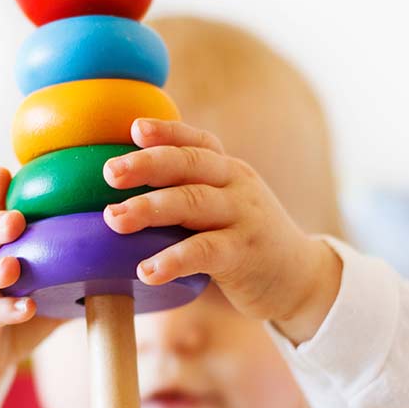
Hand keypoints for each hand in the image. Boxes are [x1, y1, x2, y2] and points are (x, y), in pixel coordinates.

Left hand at [102, 119, 341, 344]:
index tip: (134, 128)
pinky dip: (174, 259)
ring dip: (149, 209)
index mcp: (227, 170)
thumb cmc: (244, 242)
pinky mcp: (244, 253)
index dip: (166, 131)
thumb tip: (121, 192)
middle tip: (109, 172)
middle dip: (146, 165)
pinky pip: (205, 251)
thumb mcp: (224, 207)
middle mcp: (236, 185)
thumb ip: (187, 193)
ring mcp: (243, 217)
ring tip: (114, 219)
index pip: (196, 142)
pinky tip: (147, 271)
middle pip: (189, 164)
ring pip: (193, 203)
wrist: (299, 279)